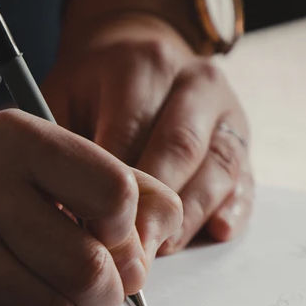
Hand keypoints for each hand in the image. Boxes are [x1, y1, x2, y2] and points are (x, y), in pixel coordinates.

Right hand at [0, 110, 181, 305]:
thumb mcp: (44, 161)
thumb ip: (118, 184)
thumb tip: (161, 238)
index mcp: (19, 139)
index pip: (116, 192)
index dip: (129, 230)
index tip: (113, 237)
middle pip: (90, 266)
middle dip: (109, 293)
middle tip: (101, 292)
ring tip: (55, 296)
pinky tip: (12, 301)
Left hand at [44, 11, 253, 252]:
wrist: (136, 51)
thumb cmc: (91, 88)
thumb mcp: (62, 97)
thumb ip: (62, 147)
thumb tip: (60, 212)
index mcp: (144, 66)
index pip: (132, 131)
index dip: (114, 187)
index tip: (94, 230)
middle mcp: (195, 82)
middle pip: (180, 150)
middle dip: (154, 209)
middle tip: (129, 254)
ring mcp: (226, 111)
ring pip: (218, 168)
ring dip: (189, 217)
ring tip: (160, 251)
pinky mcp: (243, 139)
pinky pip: (245, 179)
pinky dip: (233, 209)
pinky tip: (216, 231)